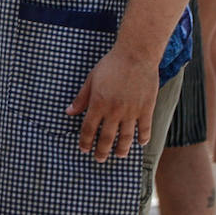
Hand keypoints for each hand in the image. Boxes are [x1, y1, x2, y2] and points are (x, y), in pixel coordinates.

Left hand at [66, 47, 158, 161]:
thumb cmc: (111, 65)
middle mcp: (114, 111)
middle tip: (99, 159)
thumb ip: (81, 98)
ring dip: (122, 149)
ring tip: (119, 156)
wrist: (135, 55)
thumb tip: (69, 112)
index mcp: (98, 103)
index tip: (84, 149)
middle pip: (106, 137)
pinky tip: (140, 143)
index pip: (89, 128)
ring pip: (126, 137)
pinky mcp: (146, 108)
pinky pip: (144, 128)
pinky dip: (142, 138)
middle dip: (101, 151)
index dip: (85, 141)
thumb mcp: (91, 79)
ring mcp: (131, 111)